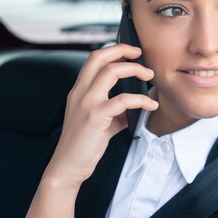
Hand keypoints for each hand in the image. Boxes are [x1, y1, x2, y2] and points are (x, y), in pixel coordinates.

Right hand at [42, 43, 157, 189]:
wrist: (67, 166)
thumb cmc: (82, 145)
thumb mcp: (98, 122)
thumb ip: (115, 111)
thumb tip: (136, 106)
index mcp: (79, 91)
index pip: (93, 59)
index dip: (113, 50)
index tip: (130, 52)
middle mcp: (80, 93)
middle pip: (99, 58)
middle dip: (122, 50)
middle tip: (140, 54)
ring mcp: (86, 103)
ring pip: (111, 72)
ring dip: (135, 70)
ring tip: (149, 76)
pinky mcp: (95, 117)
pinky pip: (123, 100)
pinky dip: (141, 99)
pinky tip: (150, 105)